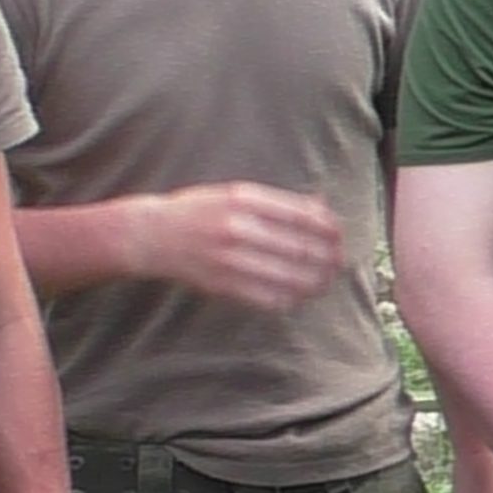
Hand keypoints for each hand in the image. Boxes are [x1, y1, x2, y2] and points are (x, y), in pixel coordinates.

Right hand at [136, 184, 345, 309]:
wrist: (152, 235)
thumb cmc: (200, 210)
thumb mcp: (236, 193)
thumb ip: (278, 202)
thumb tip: (323, 208)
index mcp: (244, 199)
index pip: (302, 216)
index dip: (328, 229)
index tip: (339, 235)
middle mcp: (238, 227)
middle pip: (300, 248)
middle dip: (328, 258)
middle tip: (340, 262)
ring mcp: (230, 258)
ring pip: (289, 277)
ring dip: (315, 282)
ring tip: (325, 281)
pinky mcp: (222, 285)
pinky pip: (269, 298)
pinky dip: (291, 299)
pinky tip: (299, 295)